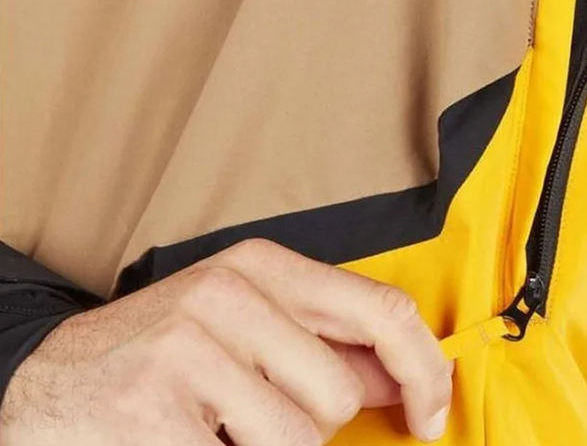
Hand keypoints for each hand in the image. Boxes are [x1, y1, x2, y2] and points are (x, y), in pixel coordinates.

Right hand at [0, 239, 451, 443]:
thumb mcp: (246, 323)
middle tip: (249, 413)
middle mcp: (229, 293)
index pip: (381, 308)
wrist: (47, 380)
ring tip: (216, 429)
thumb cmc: (162, 351)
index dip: (424, 368)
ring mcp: (189, 350)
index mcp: (262, 265)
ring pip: (298, 442)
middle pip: (337, 394)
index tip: (432, 415)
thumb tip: (404, 376)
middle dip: (308, 424)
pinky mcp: (156, 413)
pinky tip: (190, 442)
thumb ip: (323, 343)